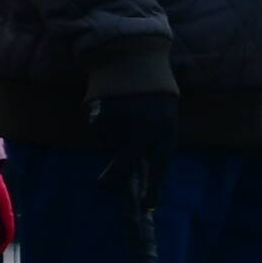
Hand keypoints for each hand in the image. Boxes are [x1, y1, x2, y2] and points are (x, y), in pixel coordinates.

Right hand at [90, 88, 178, 203]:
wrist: (134, 55)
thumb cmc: (154, 89)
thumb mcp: (164, 114)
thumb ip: (154, 138)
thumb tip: (137, 166)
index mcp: (165, 132)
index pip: (160, 168)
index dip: (153, 188)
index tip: (147, 206)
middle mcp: (142, 130)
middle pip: (124, 163)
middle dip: (113, 177)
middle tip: (103, 186)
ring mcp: (120, 122)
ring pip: (108, 139)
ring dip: (111, 131)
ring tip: (123, 108)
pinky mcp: (99, 112)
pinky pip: (96, 124)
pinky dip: (100, 117)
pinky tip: (110, 101)